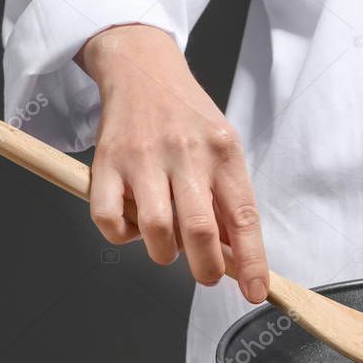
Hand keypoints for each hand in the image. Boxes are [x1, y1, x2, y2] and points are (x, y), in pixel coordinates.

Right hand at [76, 24, 268, 302]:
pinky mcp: (106, 163)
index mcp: (223, 153)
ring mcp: (143, 158)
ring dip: (164, 253)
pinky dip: (123, 236)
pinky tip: (134, 223)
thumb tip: (238, 257)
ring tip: (168, 243)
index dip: (252, 262)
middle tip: (207, 275)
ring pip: (156, 231)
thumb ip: (230, 199)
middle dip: (206, 269)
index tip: (257, 292)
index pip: (243, 218)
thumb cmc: (189, 118)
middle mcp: (186, 154)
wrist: (143, 70)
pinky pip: (111, 221)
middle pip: (199, 231)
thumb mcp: (223, 148)